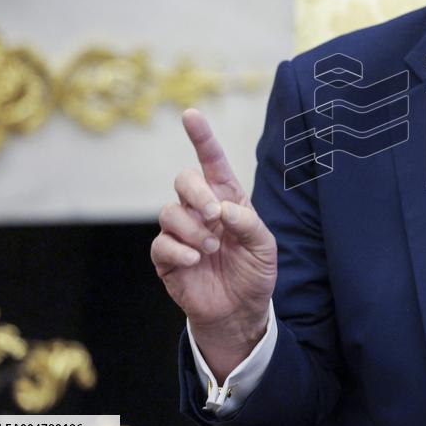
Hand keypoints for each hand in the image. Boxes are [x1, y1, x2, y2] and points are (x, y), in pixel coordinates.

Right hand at [151, 109, 277, 380]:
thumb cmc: (254, 273)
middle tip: (214, 215)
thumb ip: (248, 223)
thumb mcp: (264, 246)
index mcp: (227, 199)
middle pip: (183, 179)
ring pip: (169, 211)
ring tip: (211, 248)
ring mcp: (181, 232)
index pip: (211, 162)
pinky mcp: (166, 257)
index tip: (191, 114)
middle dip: (196, 192)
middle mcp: (200, 210)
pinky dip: (179, 249)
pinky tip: (195, 260)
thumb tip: (223, 209)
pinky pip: (161, 242)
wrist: (240, 311)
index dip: (201, 137)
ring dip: (192, 228)